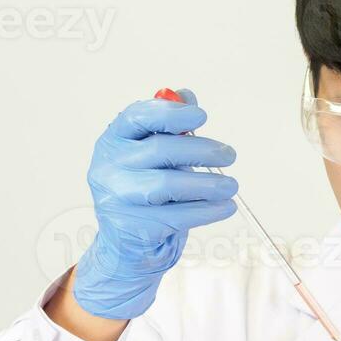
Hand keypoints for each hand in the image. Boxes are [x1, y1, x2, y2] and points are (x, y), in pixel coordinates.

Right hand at [73, 89, 237, 318]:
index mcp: (113, 140)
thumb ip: (168, 125)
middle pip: (159, 150)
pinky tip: (225, 207)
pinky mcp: (134, 227)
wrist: (127, 244)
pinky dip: (208, 210)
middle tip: (229, 154)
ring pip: (168, 185)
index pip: (138, 116)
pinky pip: (178, 215)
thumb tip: (187, 96)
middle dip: (201, 150)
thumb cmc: (145, 190)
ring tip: (231, 185)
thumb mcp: (153, 154)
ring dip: (208, 184)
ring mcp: (118, 198)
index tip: (202, 116)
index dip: (171, 113)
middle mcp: (109, 166)